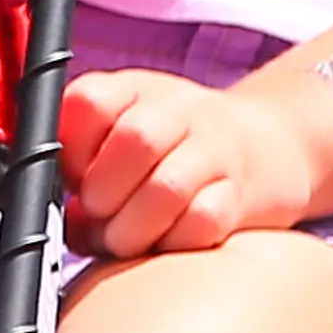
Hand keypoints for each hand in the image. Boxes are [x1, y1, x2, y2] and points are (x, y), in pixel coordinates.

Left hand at [56, 66, 319, 259]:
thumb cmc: (179, 146)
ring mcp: (215, 151)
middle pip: (135, 141)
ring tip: (123, 240)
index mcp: (135, 90)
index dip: (71, 149)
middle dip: (103, 192)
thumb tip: (63, 221)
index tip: (71, 178)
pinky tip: (165, 241)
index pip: (90, 102)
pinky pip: (203, 223)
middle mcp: (177, 111)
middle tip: (98, 214)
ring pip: (168, 188)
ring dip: (132, 228)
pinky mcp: (240, 195)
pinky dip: (173, 242)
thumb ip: (88, 169)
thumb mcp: (128, 133)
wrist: (270, 143)